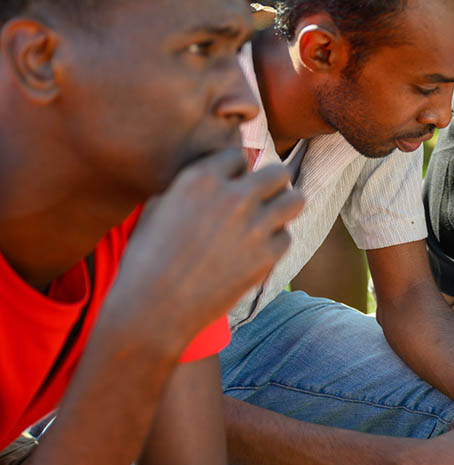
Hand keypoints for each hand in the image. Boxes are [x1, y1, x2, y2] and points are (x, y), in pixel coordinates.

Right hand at [104, 150, 303, 351]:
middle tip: (265, 196)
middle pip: (278, 173)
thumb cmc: (146, 258)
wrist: (154, 307)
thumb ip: (190, 187)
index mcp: (202, 178)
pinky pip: (286, 237)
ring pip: (295, 200)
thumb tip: (210, 180)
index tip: (231, 184)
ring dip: (284, 206)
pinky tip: (258, 249)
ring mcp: (256, 226)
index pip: (237, 157)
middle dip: (272, 183)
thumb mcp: (158, 207)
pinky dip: (275, 241)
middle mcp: (235, 196)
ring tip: (273, 216)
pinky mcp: (268, 255)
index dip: (235, 171)